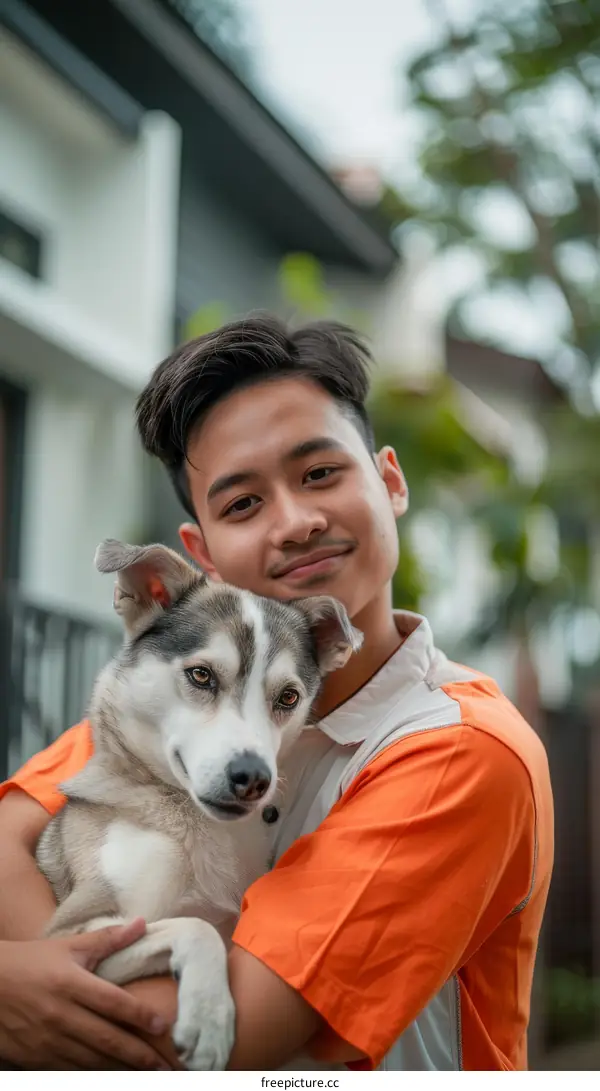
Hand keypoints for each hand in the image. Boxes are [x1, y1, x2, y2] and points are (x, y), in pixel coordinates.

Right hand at [0, 919, 173, 1068]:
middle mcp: (60, 1015)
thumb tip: (142, 923)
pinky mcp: (36, 1058)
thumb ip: (108, 939)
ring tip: (147, 1075)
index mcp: (70, 983)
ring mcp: (47, 1041)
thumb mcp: (68, 946)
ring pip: (91, 1062)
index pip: (114, 1003)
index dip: (140, 1015)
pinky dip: (94, 1076)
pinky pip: (71, 1072)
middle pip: (107, 1039)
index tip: (163, 1025)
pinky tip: (113, 1076)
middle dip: (139, 1054)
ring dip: (120, 1070)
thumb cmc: (31, 961)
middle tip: (165, 1065)